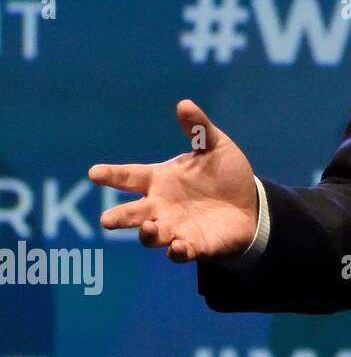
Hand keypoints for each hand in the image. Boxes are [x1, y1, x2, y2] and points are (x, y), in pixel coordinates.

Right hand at [89, 99, 257, 263]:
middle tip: (107, 220)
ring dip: (148, 234)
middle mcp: (161, 206)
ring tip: (150, 228)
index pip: (129, 176)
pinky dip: (177, 251)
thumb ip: (199, 130)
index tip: (94, 173)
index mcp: (160, 179)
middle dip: (119, 217)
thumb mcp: (215, 148)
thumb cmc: (225, 174)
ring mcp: (176, 227)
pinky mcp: (195, 245)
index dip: (111, 175)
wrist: (250, 204)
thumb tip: (184, 104)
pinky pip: (180, 252)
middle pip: (132, 213)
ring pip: (151, 236)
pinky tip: (178, 248)